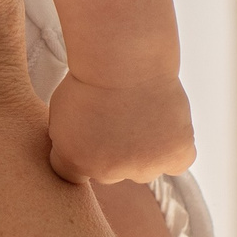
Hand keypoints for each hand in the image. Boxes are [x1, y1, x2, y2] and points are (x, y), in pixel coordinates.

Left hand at [46, 75, 194, 183]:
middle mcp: (108, 174)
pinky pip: (177, 163)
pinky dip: (174, 150)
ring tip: (141, 118)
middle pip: (111, 173)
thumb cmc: (90, 79)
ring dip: (144, 152)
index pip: (75, 175)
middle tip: (118, 120)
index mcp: (74, 162)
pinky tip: (165, 129)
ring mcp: (144, 168)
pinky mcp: (175, 157)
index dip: (82, 152)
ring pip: (145, 169)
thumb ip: (68, 144)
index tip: (89, 131)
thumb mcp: (60, 114)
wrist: (124, 60)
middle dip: (112, 153)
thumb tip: (80, 157)